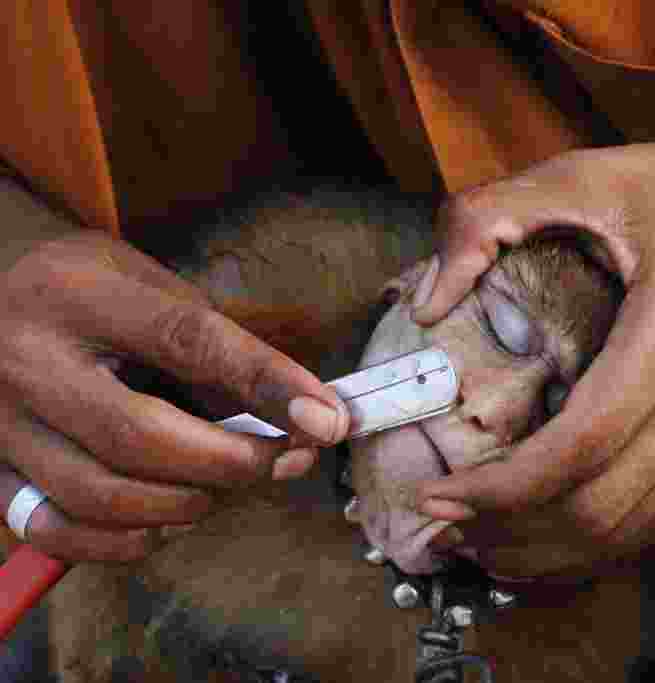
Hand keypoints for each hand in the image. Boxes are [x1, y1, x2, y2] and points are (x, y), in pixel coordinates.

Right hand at [0, 181, 347, 561]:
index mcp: (79, 295)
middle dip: (232, 463)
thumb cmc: (94, 293)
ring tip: (228, 483)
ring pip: (101, 495)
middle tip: (286, 461)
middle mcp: (27, 360)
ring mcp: (1, 423)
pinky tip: (167, 520)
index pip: (188, 342)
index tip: (327, 419)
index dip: (268, 385)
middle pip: (140, 436)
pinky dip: (127, 541)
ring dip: (188, 504)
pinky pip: (60, 532)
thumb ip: (218, 350)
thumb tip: (304, 417)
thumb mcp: (155, 288)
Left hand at [413, 140, 654, 577]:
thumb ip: (487, 217)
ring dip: (548, 551)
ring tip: (479, 543)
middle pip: (602, 507)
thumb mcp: (581, 174)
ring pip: (631, 529)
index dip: (504, 487)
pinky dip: (593, 544)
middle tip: (443, 526)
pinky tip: (540, 538)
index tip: (438, 494)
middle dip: (512, 532)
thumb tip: (426, 301)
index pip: (583, 445)